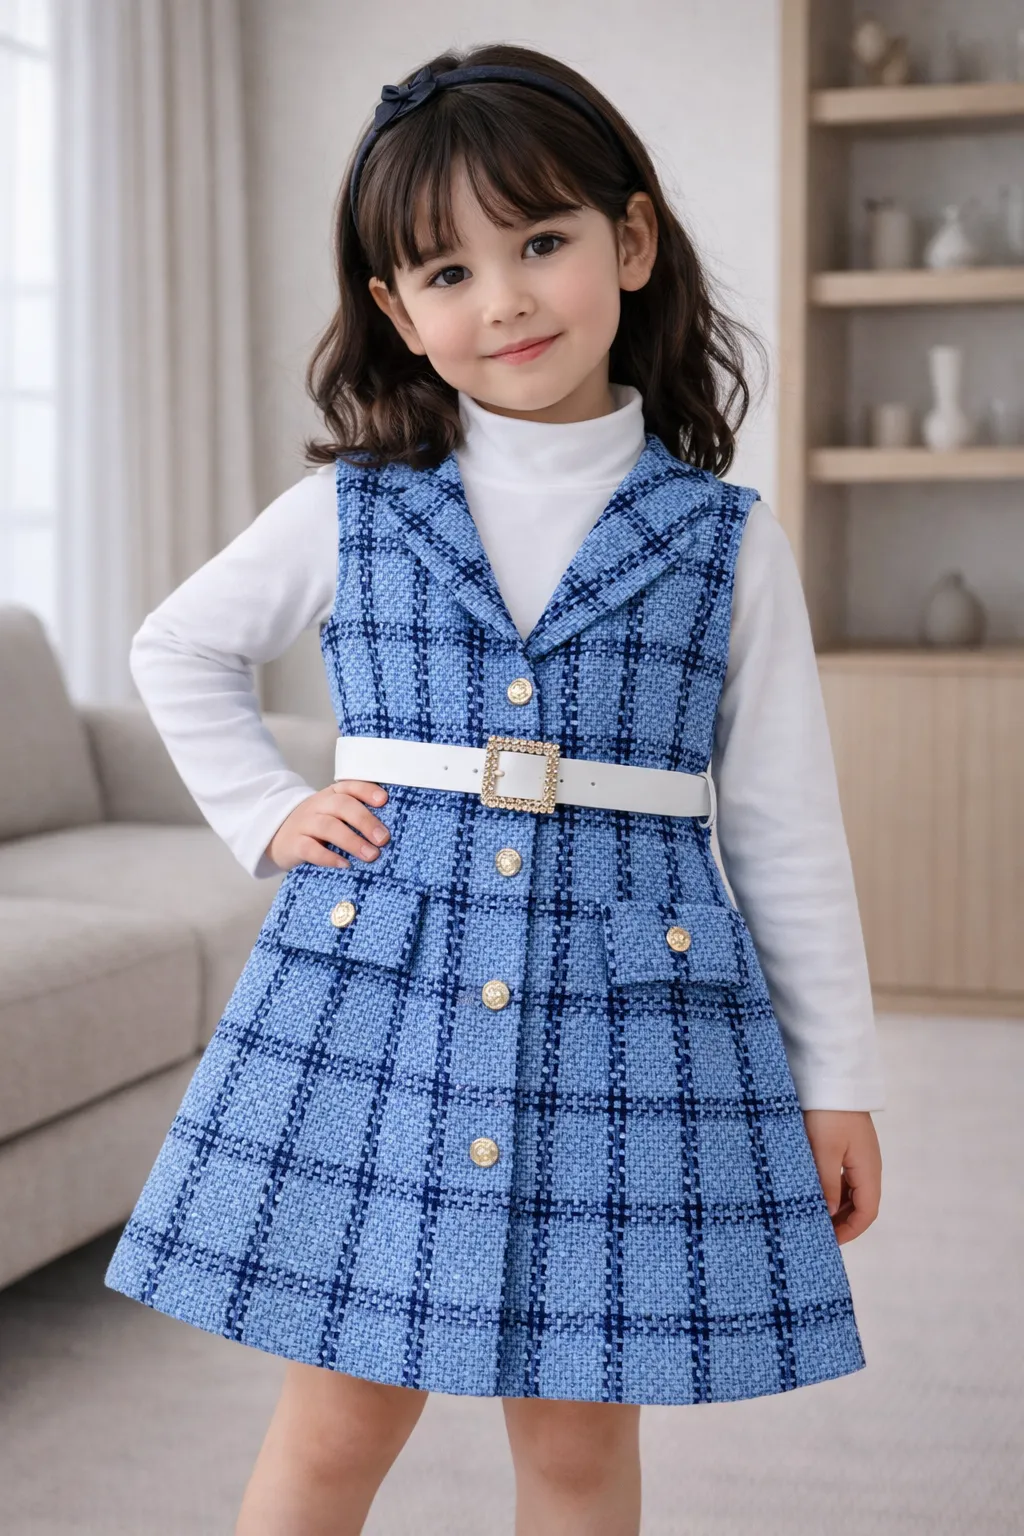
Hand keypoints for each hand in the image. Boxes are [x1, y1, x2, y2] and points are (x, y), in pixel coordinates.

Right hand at [265, 780, 389, 871]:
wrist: (277, 834)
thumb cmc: (317, 825)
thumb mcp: (334, 813)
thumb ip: (356, 816)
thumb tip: (390, 832)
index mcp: (332, 794)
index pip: (350, 786)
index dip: (367, 791)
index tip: (384, 801)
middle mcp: (319, 805)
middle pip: (342, 805)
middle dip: (365, 821)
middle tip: (383, 838)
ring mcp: (304, 823)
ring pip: (328, 826)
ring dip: (352, 841)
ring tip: (371, 855)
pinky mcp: (294, 844)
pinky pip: (310, 849)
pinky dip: (328, 857)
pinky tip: (345, 864)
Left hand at [801, 1109, 881, 1244]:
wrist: (832, 1075)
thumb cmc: (828, 1113)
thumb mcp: (823, 1151)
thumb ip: (827, 1184)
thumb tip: (829, 1213)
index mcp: (868, 1169)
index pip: (867, 1213)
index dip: (850, 1231)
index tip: (828, 1242)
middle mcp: (869, 1165)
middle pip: (861, 1204)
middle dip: (842, 1222)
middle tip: (817, 1232)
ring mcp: (859, 1154)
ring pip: (852, 1191)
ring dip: (837, 1206)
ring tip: (812, 1215)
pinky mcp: (848, 1144)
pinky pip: (844, 1176)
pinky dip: (833, 1189)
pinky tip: (814, 1191)